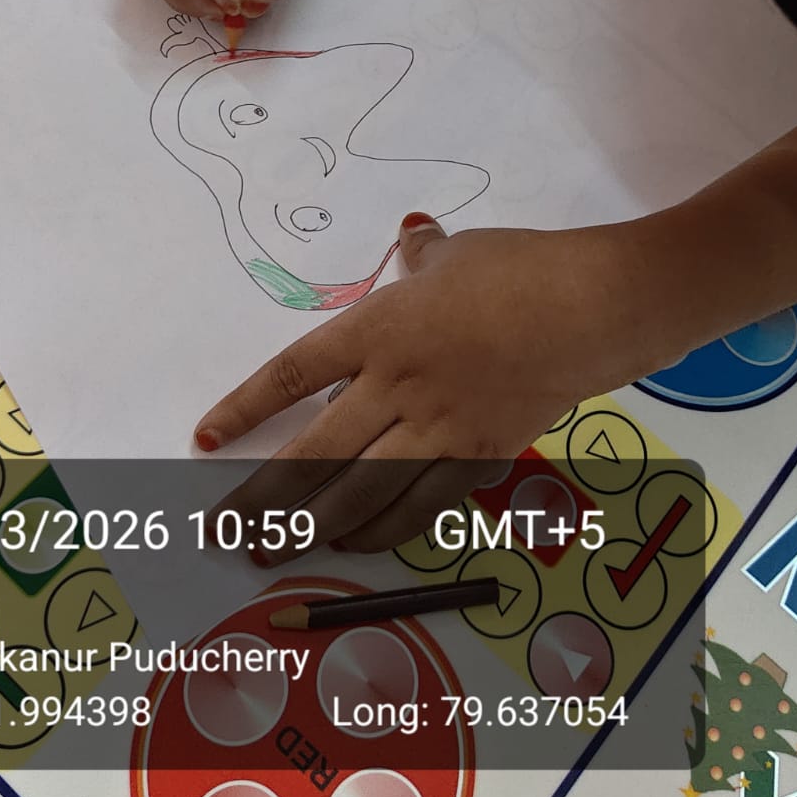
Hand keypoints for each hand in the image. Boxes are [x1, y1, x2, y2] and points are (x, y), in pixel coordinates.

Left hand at [196, 214, 681, 552]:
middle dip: (264, 498)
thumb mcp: (459, 253)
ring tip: (277, 551)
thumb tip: (413, 244)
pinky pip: (420, 505)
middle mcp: (395, 386)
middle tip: (226, 533)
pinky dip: (385, 528)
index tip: (206, 439)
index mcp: (378, 329)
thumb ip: (424, 261)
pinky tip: (360, 542)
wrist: (591, 309)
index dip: (244, 409)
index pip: (292, 374)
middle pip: (314, 453)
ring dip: (314, 526)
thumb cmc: (520, 268)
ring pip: (361, 492)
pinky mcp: (480, 457)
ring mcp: (437, 428)